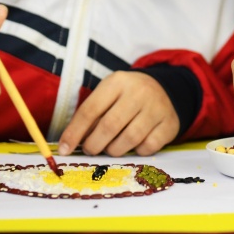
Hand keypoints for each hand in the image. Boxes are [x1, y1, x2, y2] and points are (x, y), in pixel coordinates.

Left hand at [57, 71, 178, 156]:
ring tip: (110, 147)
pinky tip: (133, 145)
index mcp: (117, 82)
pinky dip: (137, 151)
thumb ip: (91, 114)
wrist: (165, 89)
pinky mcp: (169, 124)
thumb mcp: (108, 94)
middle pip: (109, 126)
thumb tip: (70, 142)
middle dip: (93, 144)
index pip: (90, 109)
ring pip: (129, 139)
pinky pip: (148, 147)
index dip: (74, 132)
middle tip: (89, 150)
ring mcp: (156, 108)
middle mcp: (138, 93)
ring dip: (113, 150)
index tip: (64, 149)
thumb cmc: (127, 96)